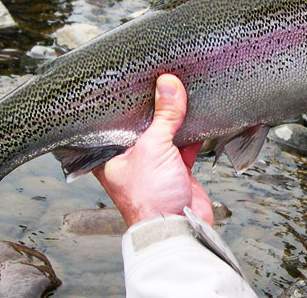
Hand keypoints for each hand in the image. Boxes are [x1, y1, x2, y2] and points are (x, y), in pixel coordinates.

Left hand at [93, 74, 213, 225]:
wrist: (178, 228)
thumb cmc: (149, 199)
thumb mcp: (154, 148)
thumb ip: (164, 116)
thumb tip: (168, 85)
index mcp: (110, 155)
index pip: (115, 120)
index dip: (124, 101)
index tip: (135, 79)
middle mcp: (129, 158)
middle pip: (142, 124)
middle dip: (154, 108)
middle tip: (160, 82)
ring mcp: (153, 164)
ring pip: (164, 133)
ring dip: (174, 120)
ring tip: (180, 95)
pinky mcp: (175, 170)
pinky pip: (182, 145)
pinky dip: (191, 135)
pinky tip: (196, 119)